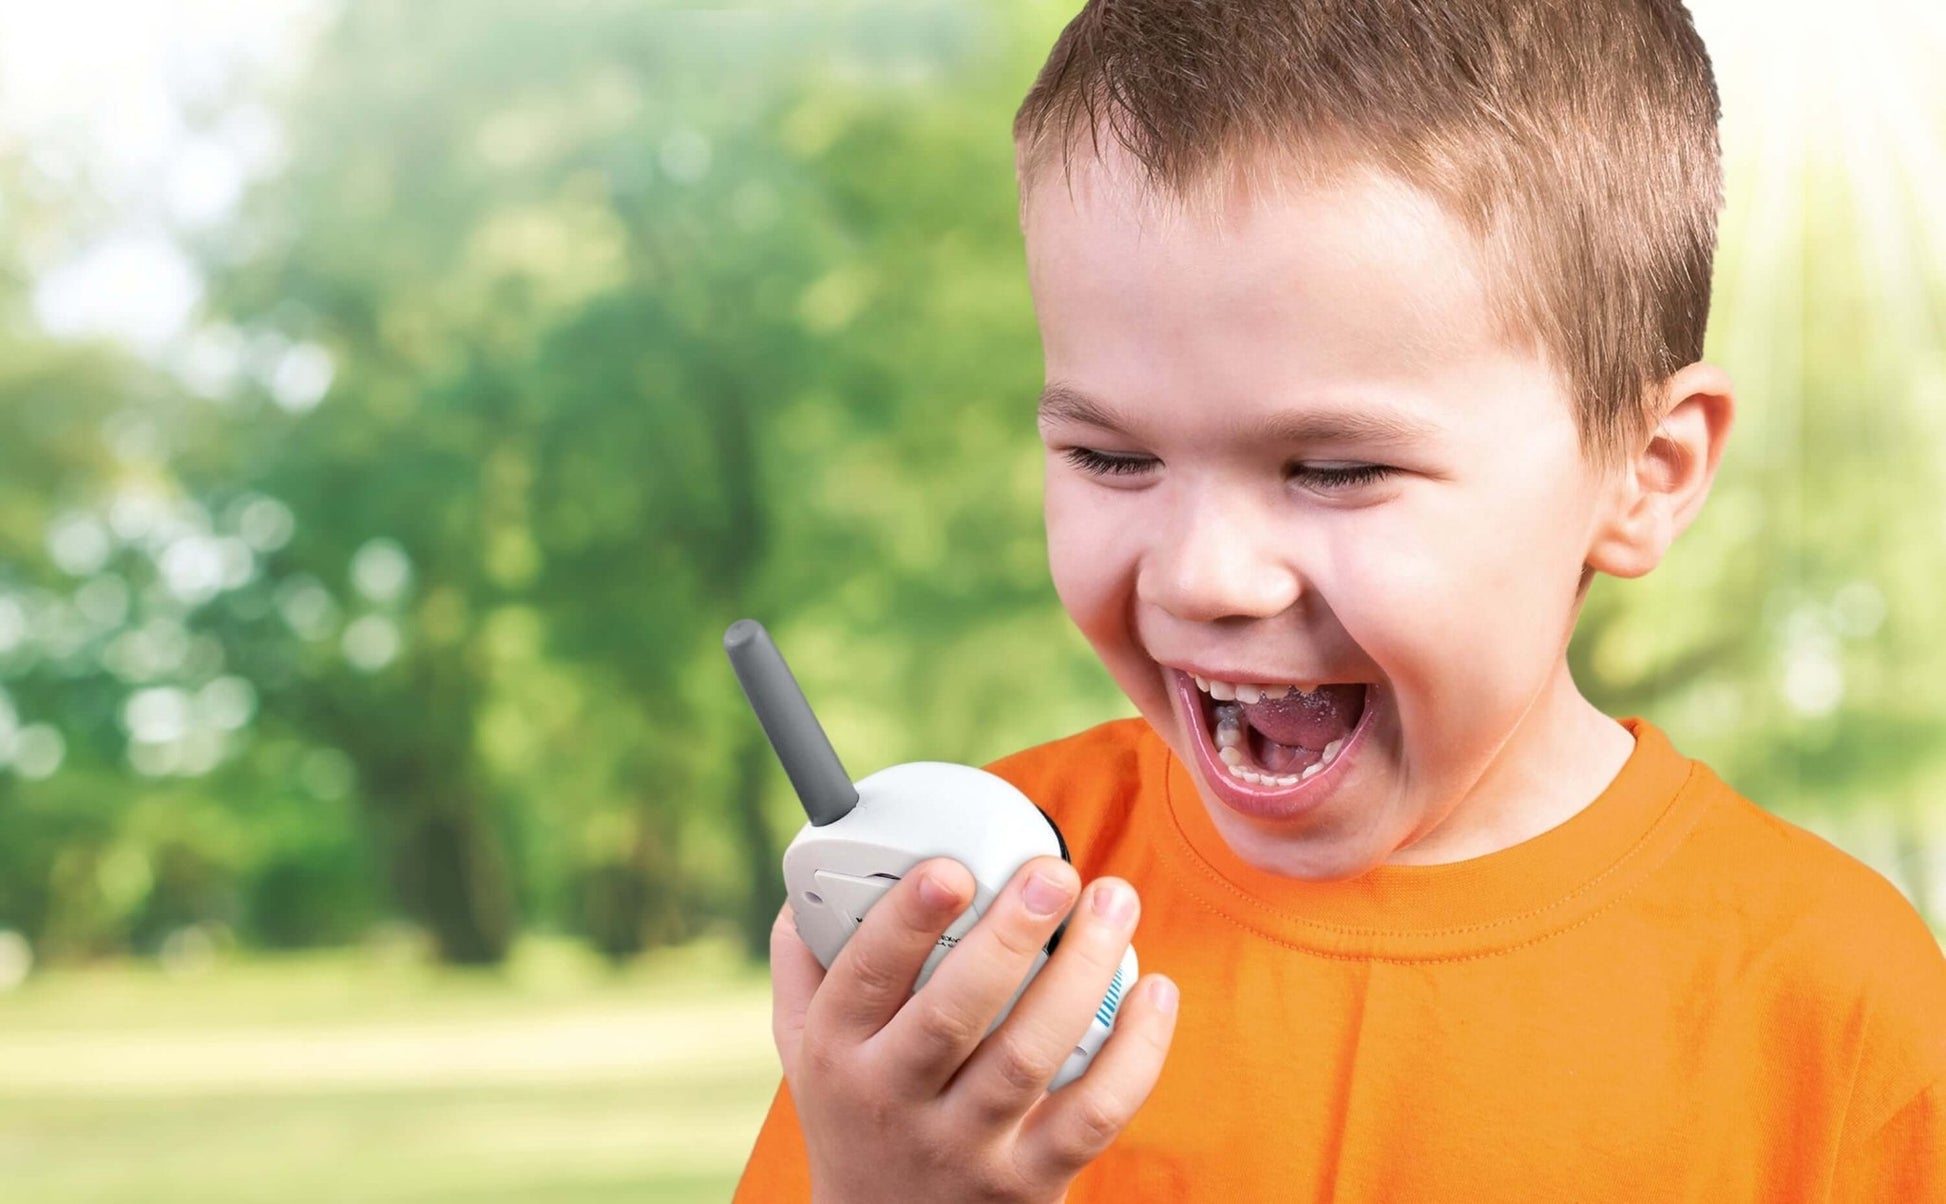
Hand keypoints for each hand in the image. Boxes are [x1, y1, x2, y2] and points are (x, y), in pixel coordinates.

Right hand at [769, 856, 1178, 1203]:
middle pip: (954, 1015)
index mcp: (839, 1052)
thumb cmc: (855, 1114)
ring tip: (1114, 902)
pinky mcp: (1031, 1181)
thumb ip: (806, 965)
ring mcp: (967, 1146)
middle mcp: (896, 1101)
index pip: (867, 978)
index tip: (953, 868)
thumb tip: (815, 878)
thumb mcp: (804, 1050)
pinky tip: (1154, 989)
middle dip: (1008, 937)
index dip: (907, 920)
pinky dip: (1135, 1052)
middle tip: (1053, 873)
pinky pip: (1094, 1114)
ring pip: (1030, 1056)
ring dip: (1082, 972)